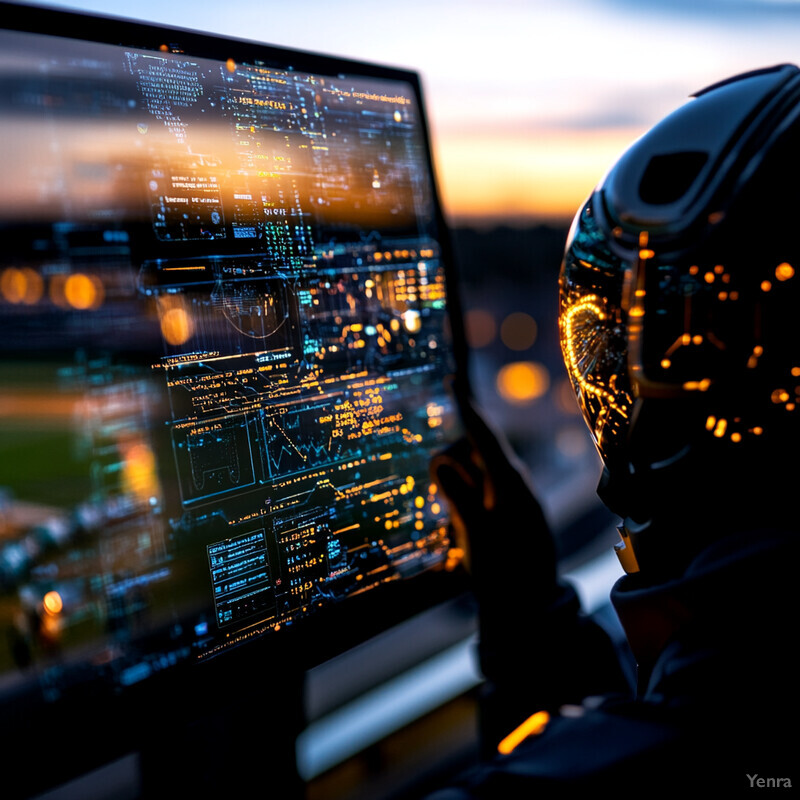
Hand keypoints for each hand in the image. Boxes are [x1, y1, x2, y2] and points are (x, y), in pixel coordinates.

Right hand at [431, 400, 557, 606]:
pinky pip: (479, 492)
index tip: (451, 381)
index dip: (466, 407)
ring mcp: (511, 498)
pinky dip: (467, 500)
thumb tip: (439, 460)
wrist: (531, 607)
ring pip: (474, 474)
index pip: (484, 435)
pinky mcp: (508, 512)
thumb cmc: (504, 571)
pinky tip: (468, 528)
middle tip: (455, 509)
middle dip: (455, 467)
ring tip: (466, 527)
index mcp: (510, 481)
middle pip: (473, 452)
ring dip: (460, 488)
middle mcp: (513, 483)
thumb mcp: (475, 533)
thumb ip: (457, 495)